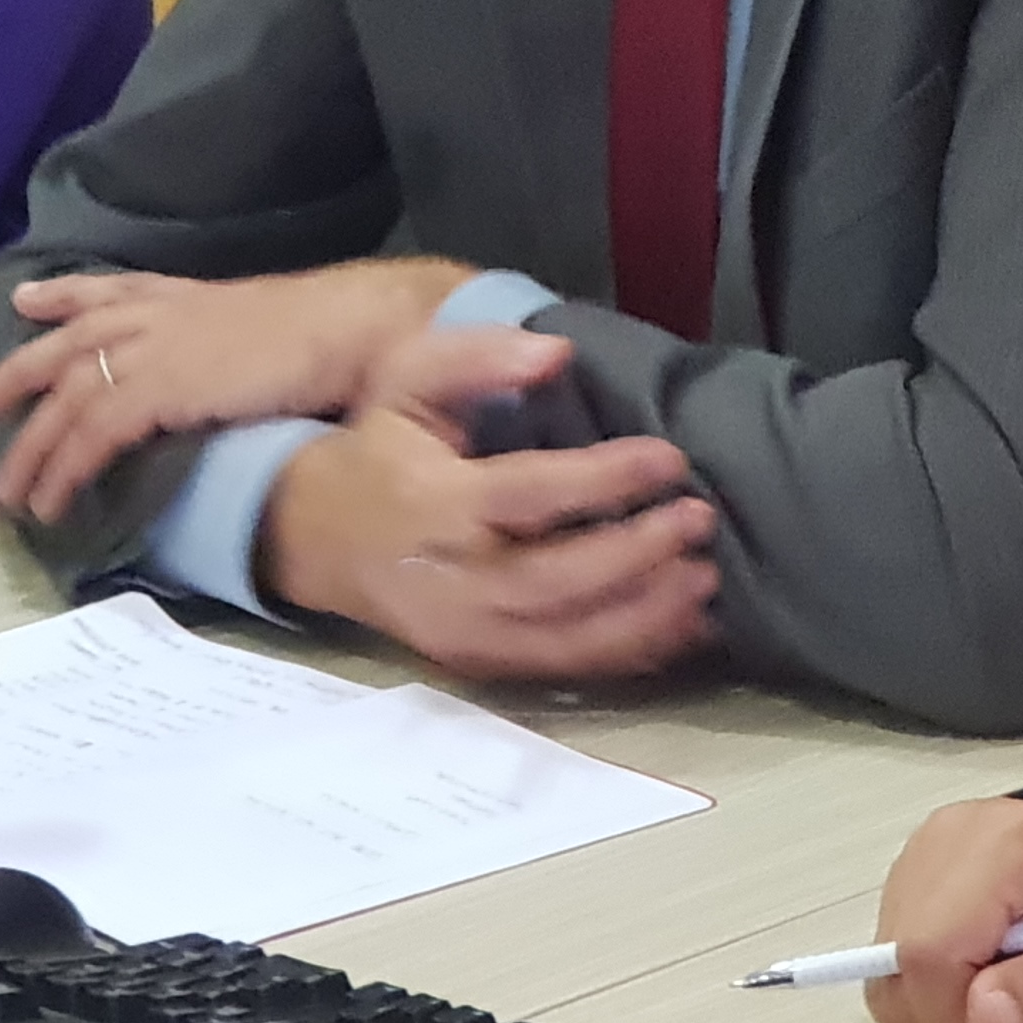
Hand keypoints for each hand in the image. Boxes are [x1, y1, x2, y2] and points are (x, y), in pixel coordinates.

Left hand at [0, 259, 473, 522]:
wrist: (355, 329)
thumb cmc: (339, 333)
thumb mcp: (273, 329)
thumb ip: (239, 350)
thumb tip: (236, 381)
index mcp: (192, 298)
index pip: (115, 290)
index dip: (67, 294)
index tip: (28, 299)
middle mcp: (163, 317)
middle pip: (69, 342)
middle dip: (20, 371)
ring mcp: (156, 351)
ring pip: (67, 397)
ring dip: (34, 447)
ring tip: (11, 491)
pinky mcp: (156, 391)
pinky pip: (89, 435)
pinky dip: (64, 469)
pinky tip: (51, 500)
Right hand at [261, 325, 720, 681]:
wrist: (315, 536)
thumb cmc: (382, 447)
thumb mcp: (409, 381)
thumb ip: (478, 358)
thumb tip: (555, 354)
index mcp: (433, 504)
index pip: (525, 496)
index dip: (601, 480)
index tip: (669, 457)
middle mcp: (448, 581)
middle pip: (550, 581)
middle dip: (635, 555)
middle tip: (699, 519)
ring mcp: (462, 634)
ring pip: (561, 639)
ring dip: (642, 616)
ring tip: (706, 580)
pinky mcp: (478, 665)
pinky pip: (560, 668)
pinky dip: (627, 654)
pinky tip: (683, 626)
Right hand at [867, 800, 1022, 1022]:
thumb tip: (980, 1019)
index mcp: (1012, 844)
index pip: (929, 951)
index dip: (952, 1022)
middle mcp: (957, 834)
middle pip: (897, 961)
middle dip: (947, 1021)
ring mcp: (934, 847)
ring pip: (889, 963)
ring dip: (941, 1007)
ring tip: (1014, 999)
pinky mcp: (925, 870)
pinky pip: (899, 952)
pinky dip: (935, 986)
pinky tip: (993, 977)